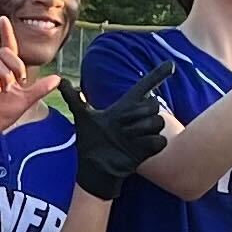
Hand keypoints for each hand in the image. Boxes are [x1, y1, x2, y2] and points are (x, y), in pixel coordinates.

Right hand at [0, 16, 62, 147]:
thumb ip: (40, 89)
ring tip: (6, 89)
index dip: (6, 33)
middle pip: (3, 52)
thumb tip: (57, 79)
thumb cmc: (2, 114)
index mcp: (6, 72)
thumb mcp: (25, 100)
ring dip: (3, 74)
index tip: (4, 18)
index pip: (7, 47)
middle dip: (15, 64)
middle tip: (19, 81)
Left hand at [60, 61, 173, 200]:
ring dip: (140, 130)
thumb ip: (74, 98)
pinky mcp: (151, 147)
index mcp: (126, 106)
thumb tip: (60, 80)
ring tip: (125, 138)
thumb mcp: (82, 117)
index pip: (145, 86)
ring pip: (157, 121)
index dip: (157, 75)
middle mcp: (139, 117)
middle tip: (120, 127)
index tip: (171, 65)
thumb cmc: (90, 142)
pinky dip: (147, 144)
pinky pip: (159, 139)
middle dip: (136, 115)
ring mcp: (147, 132)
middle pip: (153, 104)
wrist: (95, 166)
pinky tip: (134, 148)